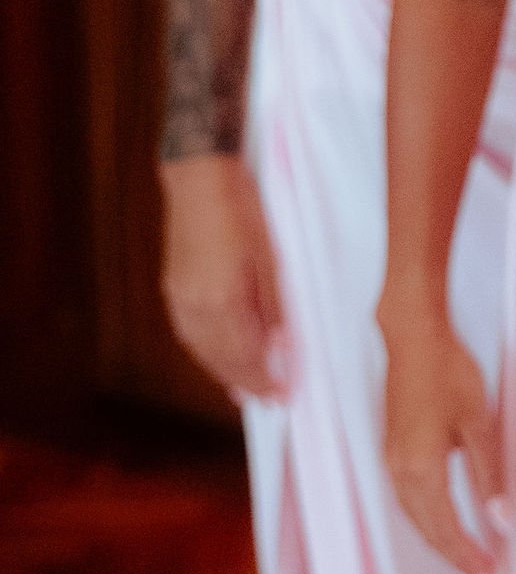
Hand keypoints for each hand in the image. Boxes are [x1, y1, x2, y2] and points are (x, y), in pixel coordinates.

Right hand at [160, 153, 287, 397]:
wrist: (200, 175)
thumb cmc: (243, 210)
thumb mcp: (272, 257)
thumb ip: (276, 307)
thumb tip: (284, 347)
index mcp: (221, 301)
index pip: (244, 358)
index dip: (265, 381)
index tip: (284, 397)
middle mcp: (194, 307)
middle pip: (221, 361)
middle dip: (246, 383)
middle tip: (271, 398)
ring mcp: (179, 298)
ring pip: (203, 350)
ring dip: (226, 370)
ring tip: (250, 384)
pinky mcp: (174, 287)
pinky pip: (192, 334)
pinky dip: (211, 350)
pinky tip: (224, 352)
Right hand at [379, 302, 502, 573]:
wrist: (412, 335)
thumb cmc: (448, 372)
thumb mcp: (478, 423)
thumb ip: (488, 476)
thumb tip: (501, 521)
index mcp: (421, 469)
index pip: (446, 529)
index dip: (470, 556)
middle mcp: (399, 470)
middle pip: (427, 530)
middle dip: (456, 557)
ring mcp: (391, 459)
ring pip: (415, 516)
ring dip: (441, 540)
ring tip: (469, 558)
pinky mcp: (392, 448)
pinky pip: (408, 499)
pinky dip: (428, 519)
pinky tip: (443, 521)